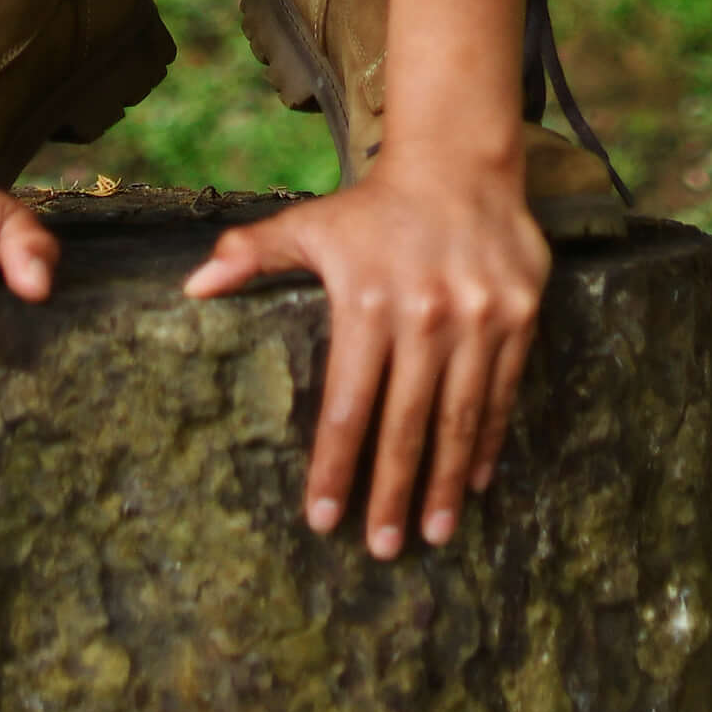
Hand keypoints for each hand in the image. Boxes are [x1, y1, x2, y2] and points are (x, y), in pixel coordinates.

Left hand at [182, 154, 547, 555]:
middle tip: (383, 550)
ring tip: (434, 533)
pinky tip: (475, 479)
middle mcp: (425, 314)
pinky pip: (501, 391)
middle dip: (393, 494)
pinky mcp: (518, 317)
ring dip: (445, 481)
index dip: (335, 468)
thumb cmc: (374, 206)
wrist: (459, 161)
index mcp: (367, 301)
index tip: (324, 520)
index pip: (347, 404)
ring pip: (460, 417)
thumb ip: (252, 255)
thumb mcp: (310, 223)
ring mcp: (477, 318)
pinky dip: (489, 439)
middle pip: (405, 424)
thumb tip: (193, 287)